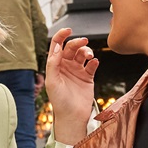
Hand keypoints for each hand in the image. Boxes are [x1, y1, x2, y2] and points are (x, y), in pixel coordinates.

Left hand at [44, 27, 99, 145]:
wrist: (72, 117)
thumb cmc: (59, 102)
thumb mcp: (52, 82)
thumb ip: (53, 64)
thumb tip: (56, 47)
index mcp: (55, 66)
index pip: (57, 45)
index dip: (61, 35)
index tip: (68, 30)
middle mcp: (66, 66)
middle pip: (72, 48)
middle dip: (77, 42)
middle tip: (84, 42)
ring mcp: (77, 71)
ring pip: (83, 54)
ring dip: (86, 51)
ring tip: (89, 56)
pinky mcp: (88, 77)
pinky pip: (92, 65)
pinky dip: (94, 62)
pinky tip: (94, 63)